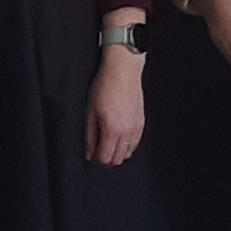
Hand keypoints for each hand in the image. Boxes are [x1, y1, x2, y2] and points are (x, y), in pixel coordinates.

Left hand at [87, 47, 145, 164]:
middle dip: (106, 158)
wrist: (123, 71)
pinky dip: (126, 145)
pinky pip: (135, 143)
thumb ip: (89, 136)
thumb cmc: (105, 86)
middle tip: (98, 150)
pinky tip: (118, 137)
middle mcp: (126, 132)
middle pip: (117, 159)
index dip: (96, 159)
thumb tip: (89, 153)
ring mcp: (136, 128)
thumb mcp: (90, 111)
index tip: (91, 155)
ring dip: (117, 152)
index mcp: (112, 130)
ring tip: (108, 142)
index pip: (105, 158)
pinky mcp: (141, 123)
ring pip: (127, 153)